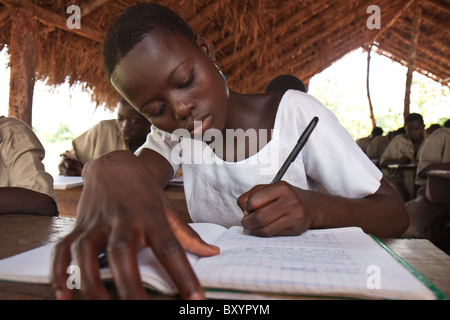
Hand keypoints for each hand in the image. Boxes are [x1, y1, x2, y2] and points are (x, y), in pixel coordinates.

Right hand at [51, 151, 218, 299]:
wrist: (114, 165)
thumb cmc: (144, 191)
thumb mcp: (167, 209)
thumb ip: (187, 235)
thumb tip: (212, 253)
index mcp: (150, 216)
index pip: (169, 247)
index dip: (183, 274)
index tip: (196, 300)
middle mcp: (122, 219)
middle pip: (123, 251)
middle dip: (129, 283)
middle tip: (140, 310)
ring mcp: (96, 222)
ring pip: (86, 250)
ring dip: (89, 281)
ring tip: (99, 306)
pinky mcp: (77, 226)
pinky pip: (62, 249)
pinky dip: (59, 271)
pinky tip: (63, 296)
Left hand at [237, 181, 313, 236]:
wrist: (310, 206)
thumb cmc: (285, 197)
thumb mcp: (269, 189)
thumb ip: (251, 195)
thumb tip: (244, 212)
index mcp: (281, 187)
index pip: (253, 200)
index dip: (246, 207)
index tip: (247, 209)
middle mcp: (289, 200)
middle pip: (259, 217)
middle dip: (247, 222)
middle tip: (246, 222)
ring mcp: (294, 216)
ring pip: (265, 229)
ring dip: (253, 230)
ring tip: (252, 227)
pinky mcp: (295, 229)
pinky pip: (273, 235)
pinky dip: (263, 234)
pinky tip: (263, 229)